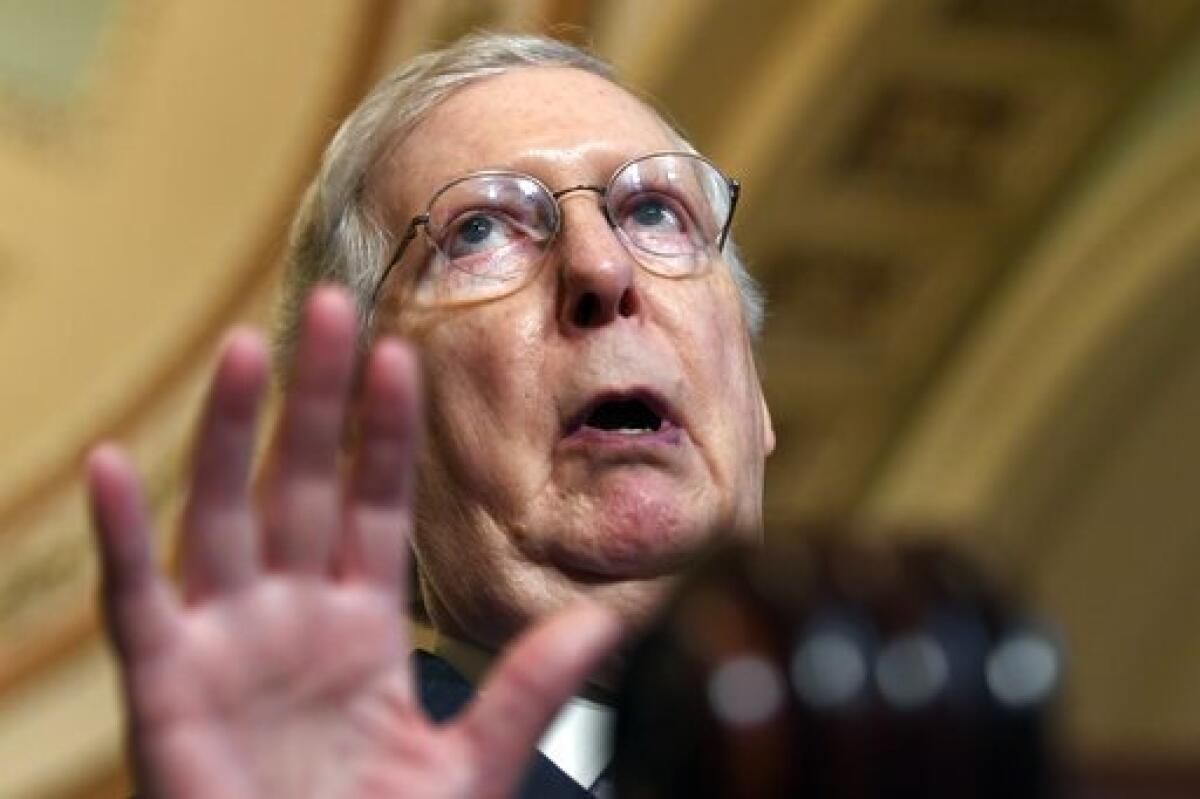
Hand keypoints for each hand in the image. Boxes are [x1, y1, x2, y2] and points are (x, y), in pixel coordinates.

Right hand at [87, 286, 621, 797]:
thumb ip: (526, 689)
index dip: (389, 433)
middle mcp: (293, 616)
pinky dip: (124, 538)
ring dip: (231, 434)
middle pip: (305, 484)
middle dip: (317, 400)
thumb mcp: (467, 763)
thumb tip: (608, 620)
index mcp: (364, 626)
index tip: (407, 355)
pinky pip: (138, 602)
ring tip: (246, 349)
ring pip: (226, 517)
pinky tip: (117, 467)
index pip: (379, 505)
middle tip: (330, 304)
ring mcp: (227, 643)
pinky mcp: (167, 688)